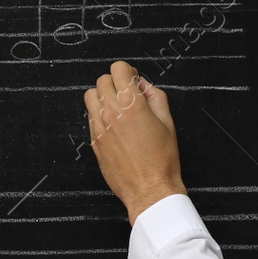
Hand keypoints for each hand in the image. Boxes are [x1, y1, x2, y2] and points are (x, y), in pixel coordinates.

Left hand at [84, 60, 185, 223]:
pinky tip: (114, 125)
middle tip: (127, 93)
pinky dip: (99, 114)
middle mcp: (111, 112)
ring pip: (90, 96)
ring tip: (116, 107)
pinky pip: (90, 116)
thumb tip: (143, 84)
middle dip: (115, 82)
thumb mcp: (168, 122)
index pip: (118, 69)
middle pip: (102, 80)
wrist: (149, 189)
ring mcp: (99, 126)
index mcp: (132, 104)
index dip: (127, 70)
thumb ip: (155, 96)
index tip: (133, 78)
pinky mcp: (93, 140)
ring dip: (102, 96)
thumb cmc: (162, 159)